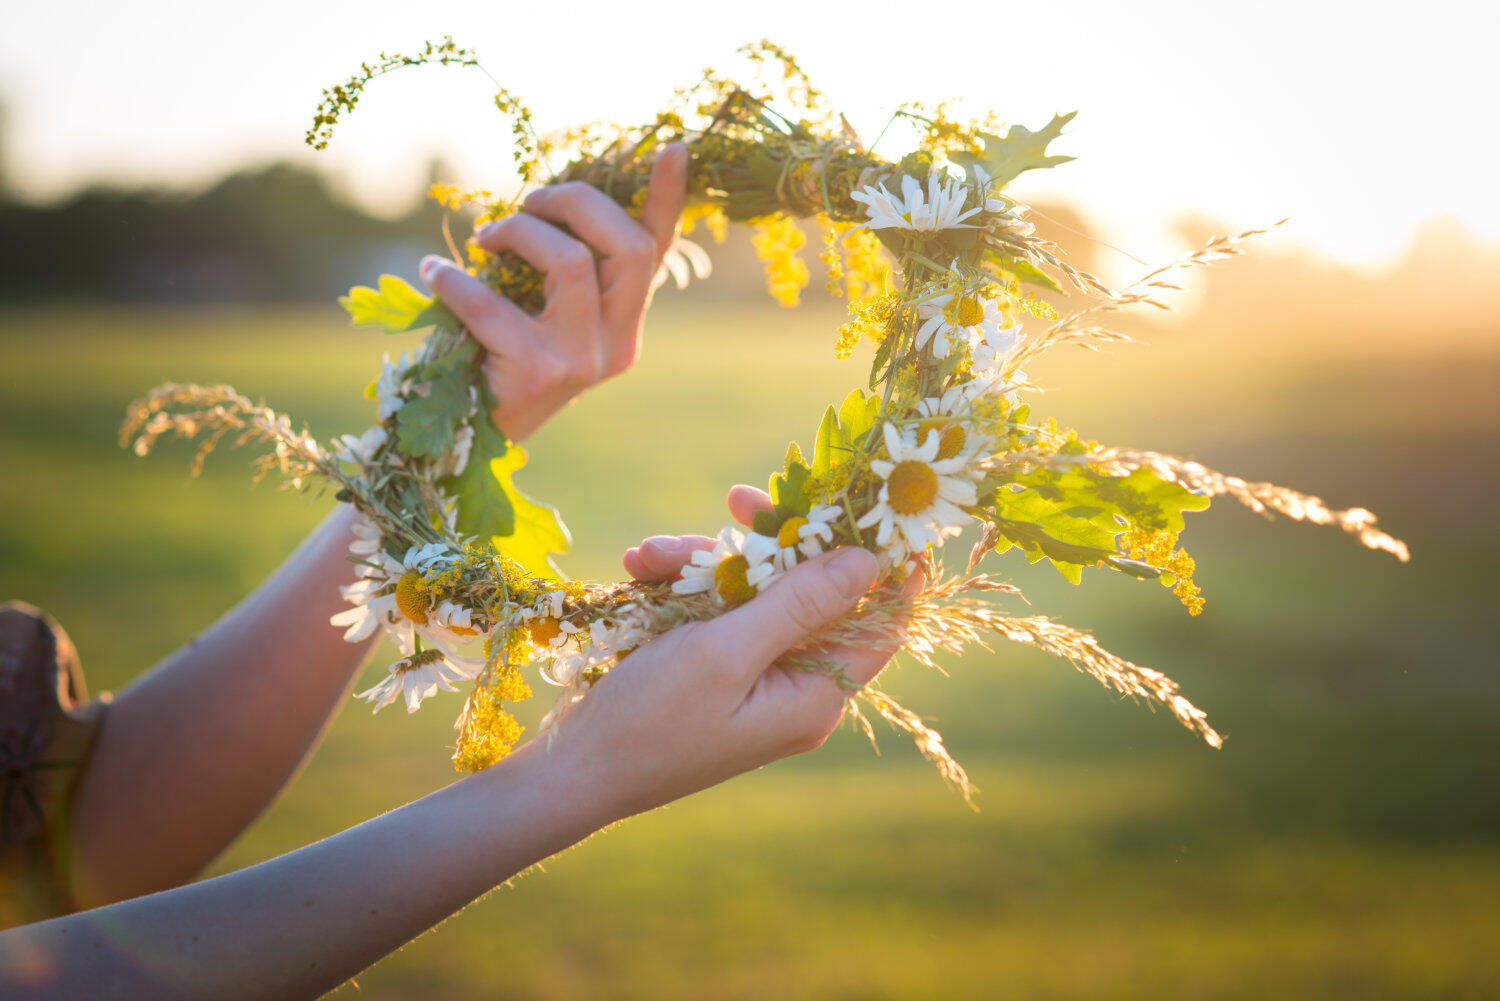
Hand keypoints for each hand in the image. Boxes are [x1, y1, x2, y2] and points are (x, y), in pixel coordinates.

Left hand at [418, 144, 688, 441]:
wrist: (462, 442)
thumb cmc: (497, 362)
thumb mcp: (541, 312)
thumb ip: (562, 269)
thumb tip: (550, 201)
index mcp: (624, 326)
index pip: (656, 254)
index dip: (667, 199)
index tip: (675, 148)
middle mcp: (617, 345)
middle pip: (626, 246)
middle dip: (574, 202)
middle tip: (526, 201)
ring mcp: (583, 362)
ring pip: (572, 261)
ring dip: (520, 231)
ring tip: (484, 239)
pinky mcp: (539, 375)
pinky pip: (494, 305)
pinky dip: (457, 281)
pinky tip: (435, 274)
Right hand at [546, 486, 912, 820]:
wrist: (572, 769)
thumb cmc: (652, 722)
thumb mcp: (727, 653)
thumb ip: (799, 603)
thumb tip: (868, 561)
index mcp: (815, 695)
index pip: (881, 623)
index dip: (889, 568)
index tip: (882, 508)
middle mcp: (793, 684)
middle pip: (809, 592)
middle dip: (766, 547)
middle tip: (738, 500)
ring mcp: (752, 674)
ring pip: (754, 590)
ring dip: (703, 563)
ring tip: (650, 557)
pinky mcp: (713, 665)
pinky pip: (715, 607)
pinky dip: (680, 584)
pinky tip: (640, 569)